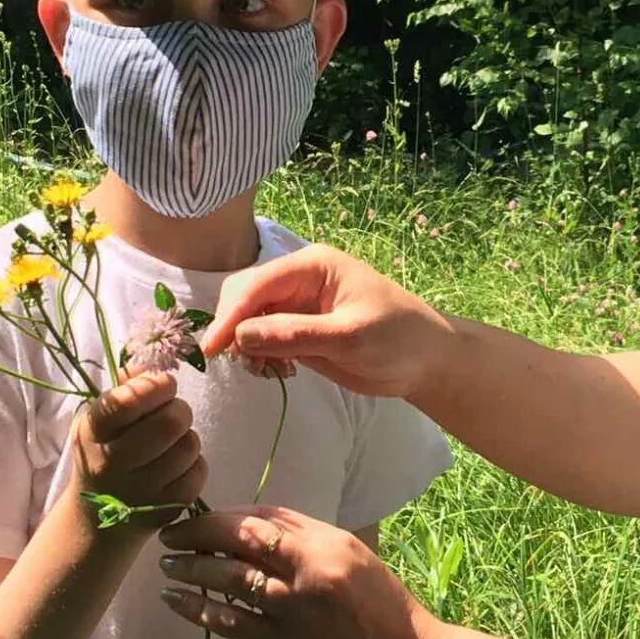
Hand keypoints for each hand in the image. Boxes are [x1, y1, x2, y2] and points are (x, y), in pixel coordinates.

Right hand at [71, 371, 205, 530]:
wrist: (96, 519)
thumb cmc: (104, 452)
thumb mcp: (100, 417)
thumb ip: (125, 385)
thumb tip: (152, 362)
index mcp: (93, 431)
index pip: (128, 401)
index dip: (156, 386)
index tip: (162, 386)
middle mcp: (111, 463)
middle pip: (170, 423)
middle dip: (179, 409)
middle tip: (172, 413)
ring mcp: (139, 492)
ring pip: (189, 446)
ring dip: (187, 437)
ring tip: (171, 442)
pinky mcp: (164, 510)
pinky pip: (198, 472)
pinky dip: (194, 463)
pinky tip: (175, 466)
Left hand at [157, 505, 442, 638]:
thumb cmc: (382, 607)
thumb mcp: (353, 557)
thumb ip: (308, 540)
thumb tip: (257, 526)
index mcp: (327, 542)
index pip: (265, 516)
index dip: (227, 515)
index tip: (204, 517)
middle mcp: (309, 568)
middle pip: (241, 538)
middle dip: (198, 531)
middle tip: (170, 532)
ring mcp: (293, 608)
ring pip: (229, 577)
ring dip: (191, 568)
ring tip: (167, 564)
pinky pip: (231, 622)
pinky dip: (199, 609)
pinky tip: (176, 602)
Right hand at [204, 244, 454, 399]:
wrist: (427, 361)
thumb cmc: (399, 339)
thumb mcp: (349, 337)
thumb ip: (295, 334)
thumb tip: (241, 336)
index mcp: (312, 265)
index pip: (257, 283)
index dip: (230, 314)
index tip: (212, 349)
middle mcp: (298, 279)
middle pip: (244, 296)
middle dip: (235, 329)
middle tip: (247, 366)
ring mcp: (296, 305)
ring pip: (248, 319)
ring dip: (247, 347)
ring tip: (271, 373)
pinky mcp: (297, 329)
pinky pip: (261, 338)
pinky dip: (260, 356)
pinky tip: (280, 372)